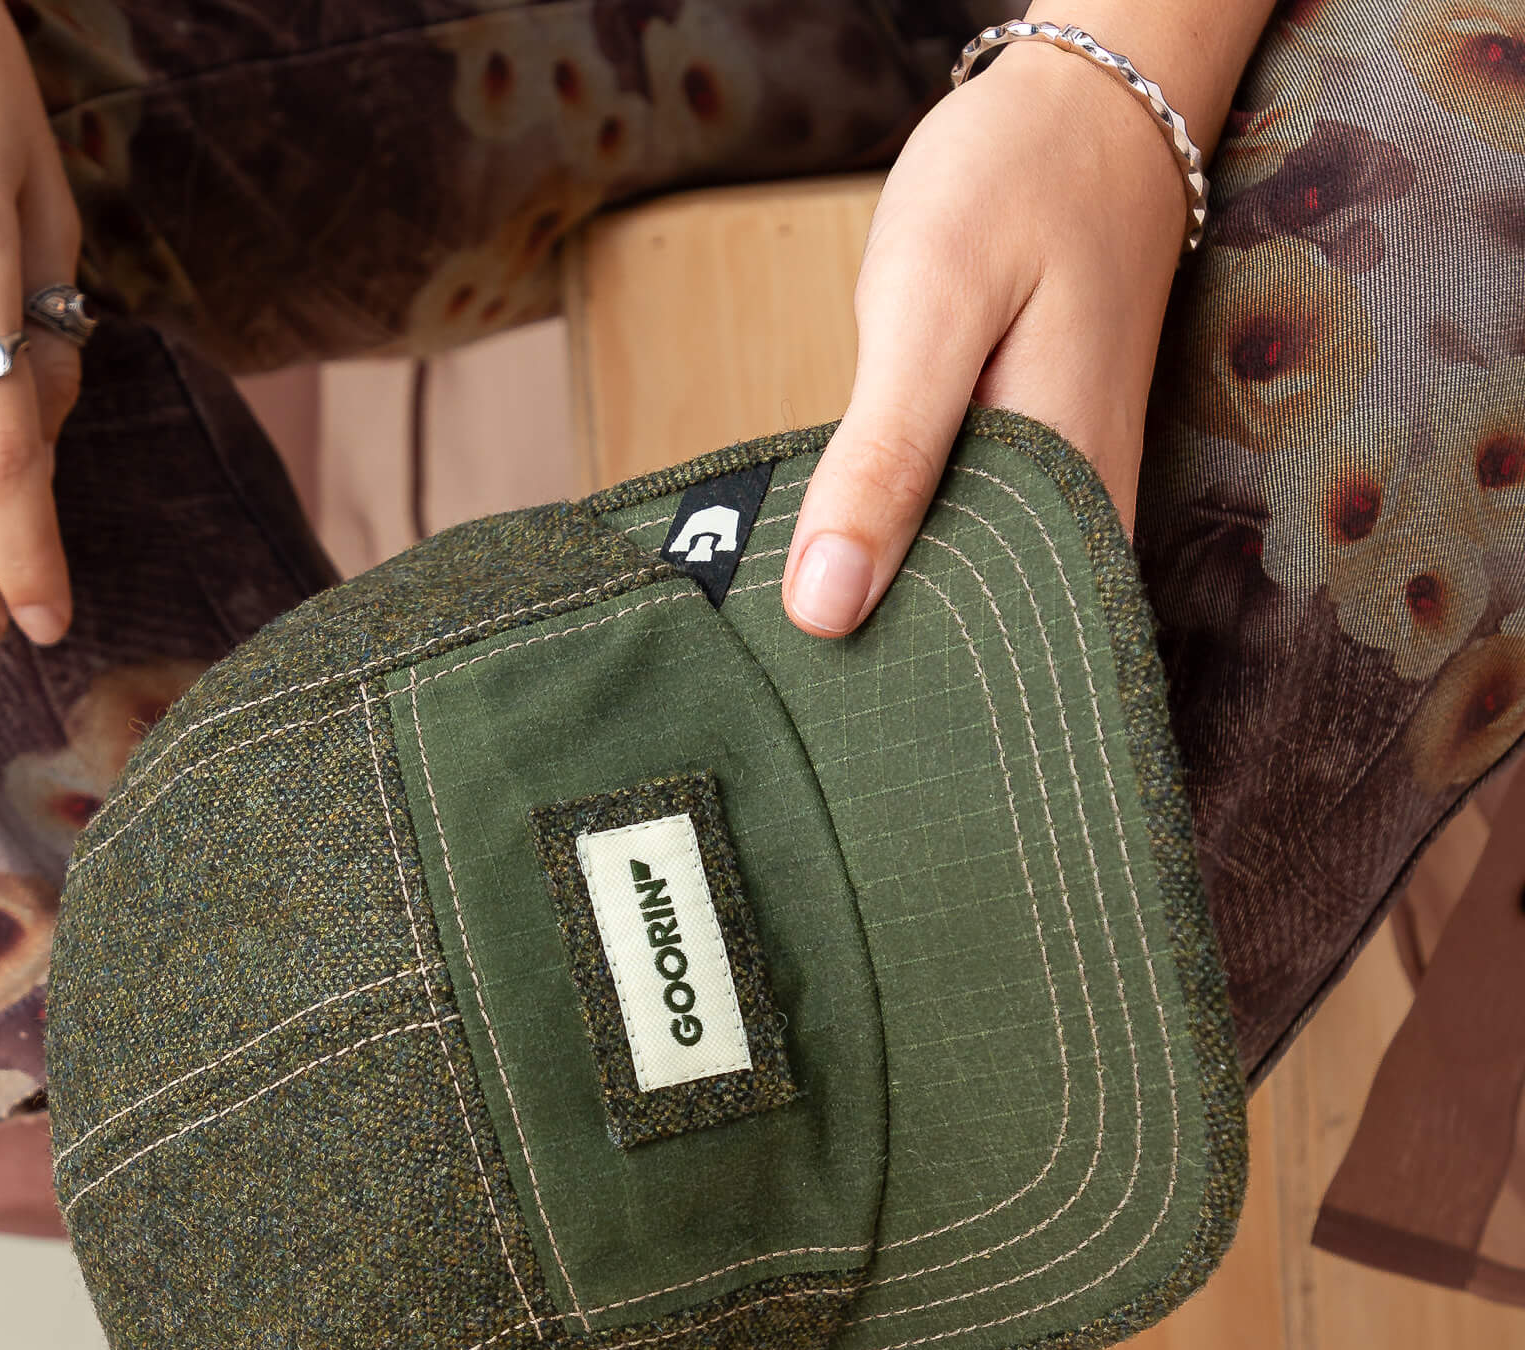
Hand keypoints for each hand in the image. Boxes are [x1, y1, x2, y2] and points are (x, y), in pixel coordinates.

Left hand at [783, 36, 1190, 638]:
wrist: (1088, 112)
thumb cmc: (1015, 191)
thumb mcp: (929, 309)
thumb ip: (882, 459)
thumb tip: (823, 609)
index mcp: (1071, 507)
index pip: (978, 662)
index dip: (887, 693)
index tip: (805, 714)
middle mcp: (1087, 526)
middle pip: (972, 644)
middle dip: (880, 665)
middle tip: (783, 682)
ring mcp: (1069, 506)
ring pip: (968, 601)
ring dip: (891, 614)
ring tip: (802, 639)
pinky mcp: (1040, 482)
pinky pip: (971, 552)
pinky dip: (909, 559)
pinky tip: (847, 563)